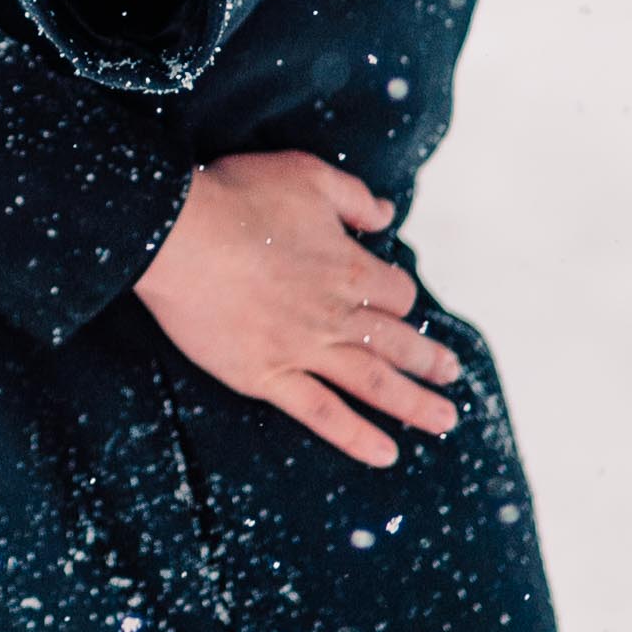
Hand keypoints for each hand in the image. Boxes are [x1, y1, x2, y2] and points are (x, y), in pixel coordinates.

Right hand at [136, 148, 461, 473]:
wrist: (179, 235)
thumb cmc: (239, 198)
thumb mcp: (308, 176)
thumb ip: (354, 198)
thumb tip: (387, 214)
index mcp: (350, 268)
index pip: (397, 294)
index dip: (400, 297)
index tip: (396, 301)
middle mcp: (337, 315)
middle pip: (397, 342)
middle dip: (428, 360)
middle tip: (452, 374)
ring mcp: (304, 350)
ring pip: (373, 384)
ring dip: (414, 405)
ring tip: (444, 421)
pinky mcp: (267, 377)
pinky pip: (322, 414)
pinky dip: (356, 436)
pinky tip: (385, 455)